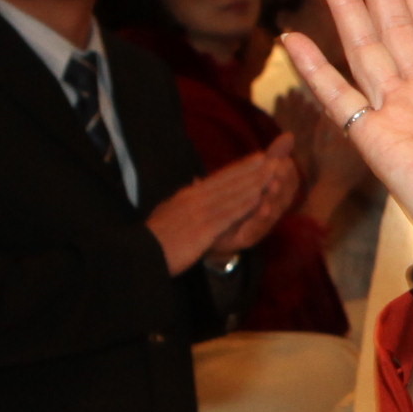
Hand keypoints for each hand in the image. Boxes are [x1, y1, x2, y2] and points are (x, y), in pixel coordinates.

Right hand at [149, 147, 300, 274]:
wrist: (139, 254)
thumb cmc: (152, 239)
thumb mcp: (167, 213)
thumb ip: (182, 200)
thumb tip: (193, 185)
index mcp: (187, 196)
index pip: (218, 178)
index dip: (240, 168)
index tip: (257, 158)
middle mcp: (194, 200)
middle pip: (229, 182)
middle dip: (252, 170)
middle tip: (273, 158)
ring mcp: (199, 214)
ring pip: (232, 195)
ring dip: (254, 183)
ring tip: (273, 173)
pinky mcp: (202, 230)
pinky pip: (228, 216)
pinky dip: (245, 205)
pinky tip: (259, 198)